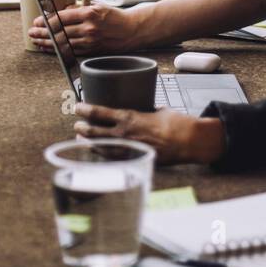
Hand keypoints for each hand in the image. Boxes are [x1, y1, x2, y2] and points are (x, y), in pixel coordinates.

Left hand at [29, 1, 142, 52]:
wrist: (131, 30)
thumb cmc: (115, 16)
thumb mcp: (98, 6)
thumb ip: (80, 8)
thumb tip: (61, 10)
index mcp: (90, 14)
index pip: (62, 18)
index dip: (47, 21)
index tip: (37, 21)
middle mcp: (89, 28)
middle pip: (59, 32)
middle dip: (42, 33)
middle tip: (32, 32)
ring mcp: (90, 41)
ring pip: (62, 44)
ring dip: (47, 43)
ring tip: (37, 41)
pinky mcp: (91, 51)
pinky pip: (70, 51)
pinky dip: (58, 50)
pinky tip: (50, 48)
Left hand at [73, 102, 226, 165]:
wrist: (189, 141)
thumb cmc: (176, 123)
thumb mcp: (158, 110)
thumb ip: (145, 112)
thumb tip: (142, 111)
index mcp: (130, 118)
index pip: (100, 113)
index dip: (86, 110)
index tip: (78, 107)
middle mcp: (125, 134)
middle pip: (95, 132)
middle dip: (83, 129)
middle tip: (77, 125)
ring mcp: (128, 149)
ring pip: (101, 147)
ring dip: (89, 143)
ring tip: (81, 139)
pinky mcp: (135, 159)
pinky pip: (113, 158)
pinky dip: (102, 154)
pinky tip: (98, 152)